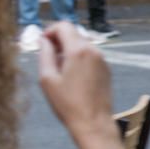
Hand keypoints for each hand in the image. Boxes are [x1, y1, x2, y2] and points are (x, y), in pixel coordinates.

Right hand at [38, 23, 115, 142]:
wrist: (93, 123)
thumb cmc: (68, 104)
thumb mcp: (48, 79)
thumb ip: (44, 54)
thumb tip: (44, 40)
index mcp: (78, 50)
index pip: (64, 25)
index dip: (50, 30)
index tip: (43, 43)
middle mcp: (93, 50)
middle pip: (74, 33)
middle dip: (59, 40)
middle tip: (48, 57)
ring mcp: (102, 59)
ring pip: (82, 44)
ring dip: (69, 49)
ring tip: (59, 69)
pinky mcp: (106, 69)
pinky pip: (90, 55)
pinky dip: (80, 57)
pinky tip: (73, 76)